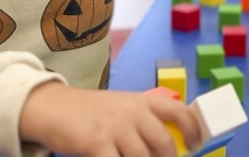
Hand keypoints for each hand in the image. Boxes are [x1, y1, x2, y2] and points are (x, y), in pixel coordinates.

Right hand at [20, 82, 200, 156]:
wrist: (53, 107)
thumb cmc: (91, 112)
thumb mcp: (122, 108)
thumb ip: (144, 121)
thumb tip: (168, 146)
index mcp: (142, 101)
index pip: (179, 111)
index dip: (192, 129)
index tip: (195, 144)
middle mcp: (132, 112)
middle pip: (163, 142)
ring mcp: (115, 128)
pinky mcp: (96, 143)